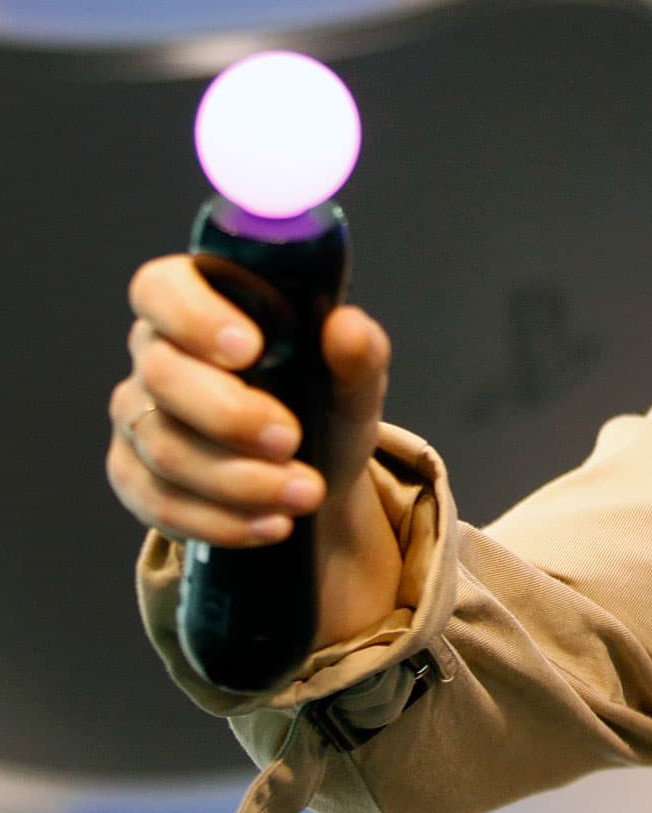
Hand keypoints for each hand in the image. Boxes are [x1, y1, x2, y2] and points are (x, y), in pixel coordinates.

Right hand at [107, 254, 391, 548]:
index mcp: (200, 302)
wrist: (313, 471)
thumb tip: (346, 326)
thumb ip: (357, 352)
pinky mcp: (133, 474)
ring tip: (306, 493)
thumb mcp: (353, 381)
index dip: (196, 317)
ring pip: (164, 447)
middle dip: (231, 415)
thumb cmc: (324, 403)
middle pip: (163, 376)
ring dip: (239, 478)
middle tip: (292, 440)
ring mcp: (136, 415)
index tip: (251, 349)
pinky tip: (272, 523)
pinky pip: (159, 502)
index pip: (164, 289)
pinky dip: (221, 519)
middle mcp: (155, 352)